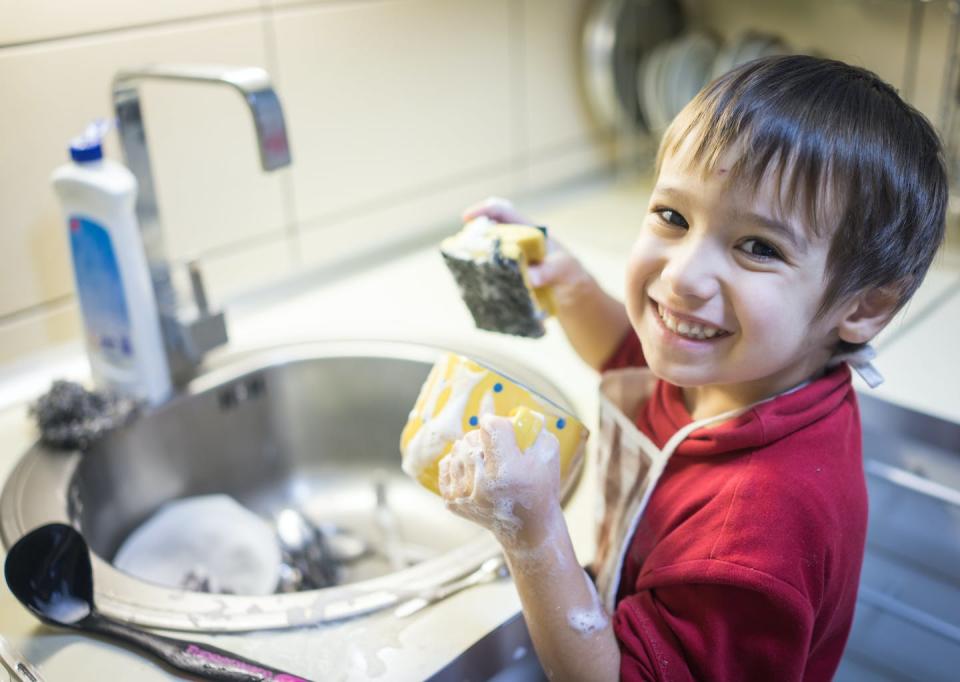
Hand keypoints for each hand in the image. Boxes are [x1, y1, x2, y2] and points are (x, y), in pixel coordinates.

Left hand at [439, 413, 561, 548]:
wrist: (527, 527)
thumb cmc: (540, 487)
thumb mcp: (548, 454)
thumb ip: (533, 427)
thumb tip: (513, 414)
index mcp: (507, 470)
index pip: (490, 425)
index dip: (498, 424)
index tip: (504, 431)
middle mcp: (482, 483)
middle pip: (471, 436)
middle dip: (485, 439)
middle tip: (499, 452)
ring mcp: (464, 493)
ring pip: (458, 448)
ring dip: (473, 451)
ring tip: (488, 465)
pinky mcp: (452, 500)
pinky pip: (447, 463)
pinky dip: (459, 464)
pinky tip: (474, 473)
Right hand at [461, 196, 598, 309]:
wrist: (573, 293)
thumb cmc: (569, 273)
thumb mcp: (563, 270)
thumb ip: (548, 271)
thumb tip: (530, 277)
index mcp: (528, 231)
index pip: (503, 211)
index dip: (484, 210)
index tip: (466, 218)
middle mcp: (515, 242)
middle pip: (487, 231)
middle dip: (473, 237)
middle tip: (463, 249)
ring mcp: (509, 260)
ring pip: (485, 253)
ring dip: (474, 258)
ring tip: (465, 268)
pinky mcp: (507, 278)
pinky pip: (490, 274)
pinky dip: (481, 277)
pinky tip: (475, 286)